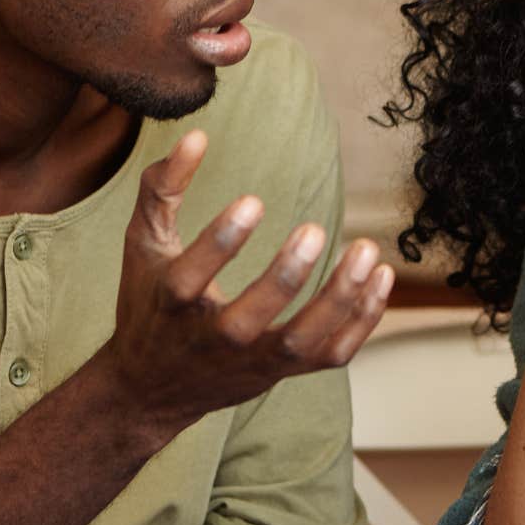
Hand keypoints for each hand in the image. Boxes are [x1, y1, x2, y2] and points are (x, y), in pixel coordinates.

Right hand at [103, 130, 394, 437]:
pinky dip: (362, 322)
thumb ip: (162, 189)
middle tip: (315, 230)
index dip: (221, 241)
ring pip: (301, 343)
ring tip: (368, 251)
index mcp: (171, 304)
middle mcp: (212, 339)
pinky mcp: (283, 372)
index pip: (191, 278)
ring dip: (339, 300)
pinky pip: (332, 354)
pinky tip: (381, 278)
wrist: (152, 388)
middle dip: (284, 277)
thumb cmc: (150, 304)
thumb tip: (197, 135)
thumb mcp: (143, 245)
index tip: (253, 200)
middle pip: (248, 319)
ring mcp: (252, 361)